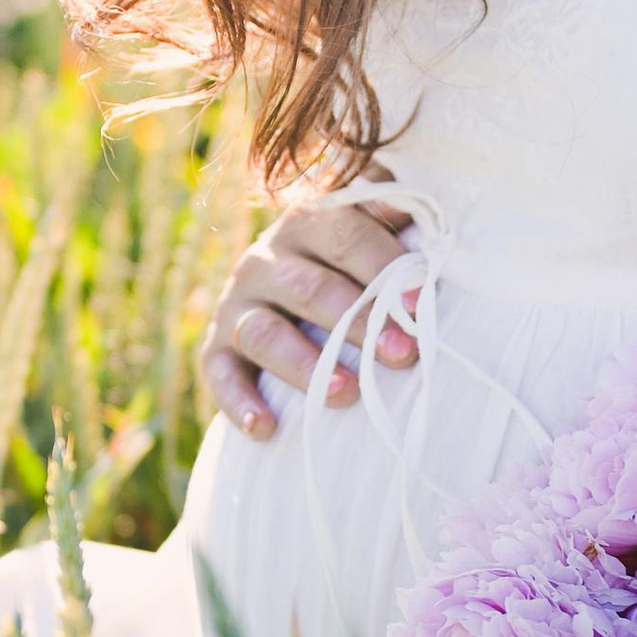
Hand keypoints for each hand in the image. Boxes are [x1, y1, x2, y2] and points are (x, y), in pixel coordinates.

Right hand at [202, 185, 420, 439]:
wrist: (287, 292)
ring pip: (264, 332)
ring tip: (346, 393)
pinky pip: (220, 373)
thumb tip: (420, 209)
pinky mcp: (216, 346)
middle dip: (358, 321)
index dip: (383, 266)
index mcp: (309, 222)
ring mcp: (237, 303)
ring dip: (305, 365)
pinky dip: (240, 401)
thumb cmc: (350, 265)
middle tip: (401, 354)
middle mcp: (265, 259)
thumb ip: (391, 213)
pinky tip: (266, 427)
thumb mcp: (368, 230)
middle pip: (309, 288)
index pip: (345, 235)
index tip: (418, 303)